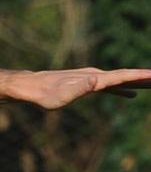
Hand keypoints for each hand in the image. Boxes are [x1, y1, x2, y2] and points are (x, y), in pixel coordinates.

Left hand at [12, 67, 150, 109]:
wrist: (31, 87)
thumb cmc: (44, 95)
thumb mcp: (61, 96)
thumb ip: (79, 89)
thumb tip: (94, 80)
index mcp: (94, 79)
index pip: (123, 76)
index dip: (140, 76)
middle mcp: (96, 76)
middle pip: (126, 75)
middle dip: (145, 78)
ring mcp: (92, 79)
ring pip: (121, 80)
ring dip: (138, 82)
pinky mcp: (86, 85)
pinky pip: (111, 86)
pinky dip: (123, 88)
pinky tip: (131, 94)